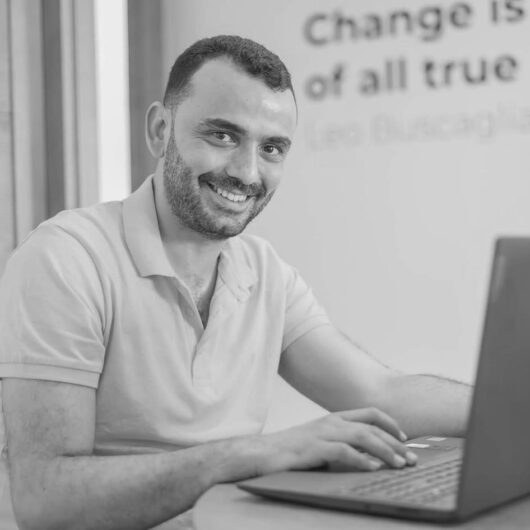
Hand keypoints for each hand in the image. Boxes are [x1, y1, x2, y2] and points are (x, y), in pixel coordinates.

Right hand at [255, 407, 416, 474]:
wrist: (262, 452)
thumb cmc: (293, 451)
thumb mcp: (322, 442)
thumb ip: (343, 444)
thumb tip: (371, 456)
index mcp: (334, 418)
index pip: (369, 413)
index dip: (390, 423)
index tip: (404, 438)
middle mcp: (331, 422)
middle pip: (371, 426)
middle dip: (395, 441)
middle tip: (410, 458)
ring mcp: (322, 433)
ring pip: (362, 436)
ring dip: (384, 450)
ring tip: (398, 464)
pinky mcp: (313, 448)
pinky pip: (342, 451)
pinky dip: (360, 459)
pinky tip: (372, 468)